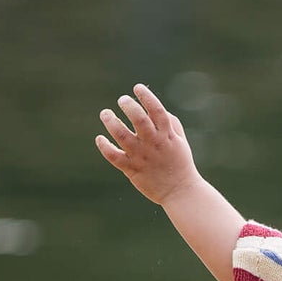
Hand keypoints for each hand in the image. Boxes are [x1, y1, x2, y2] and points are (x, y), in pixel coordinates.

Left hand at [96, 84, 198, 205]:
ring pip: (121, 135)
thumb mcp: (180, 142)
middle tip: (122, 100)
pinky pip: (114, 156)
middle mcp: (153, 144)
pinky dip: (104, 146)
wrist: (181, 193)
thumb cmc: (181, 165)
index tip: (137, 88)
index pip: (156, 110)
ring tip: (105, 114)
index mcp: (166, 136)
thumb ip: (170, 123)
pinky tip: (100, 139)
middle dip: (128, 105)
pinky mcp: (132, 170)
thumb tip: (154, 108)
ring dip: (110, 121)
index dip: (146, 96)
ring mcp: (142, 157)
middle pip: (138, 119)